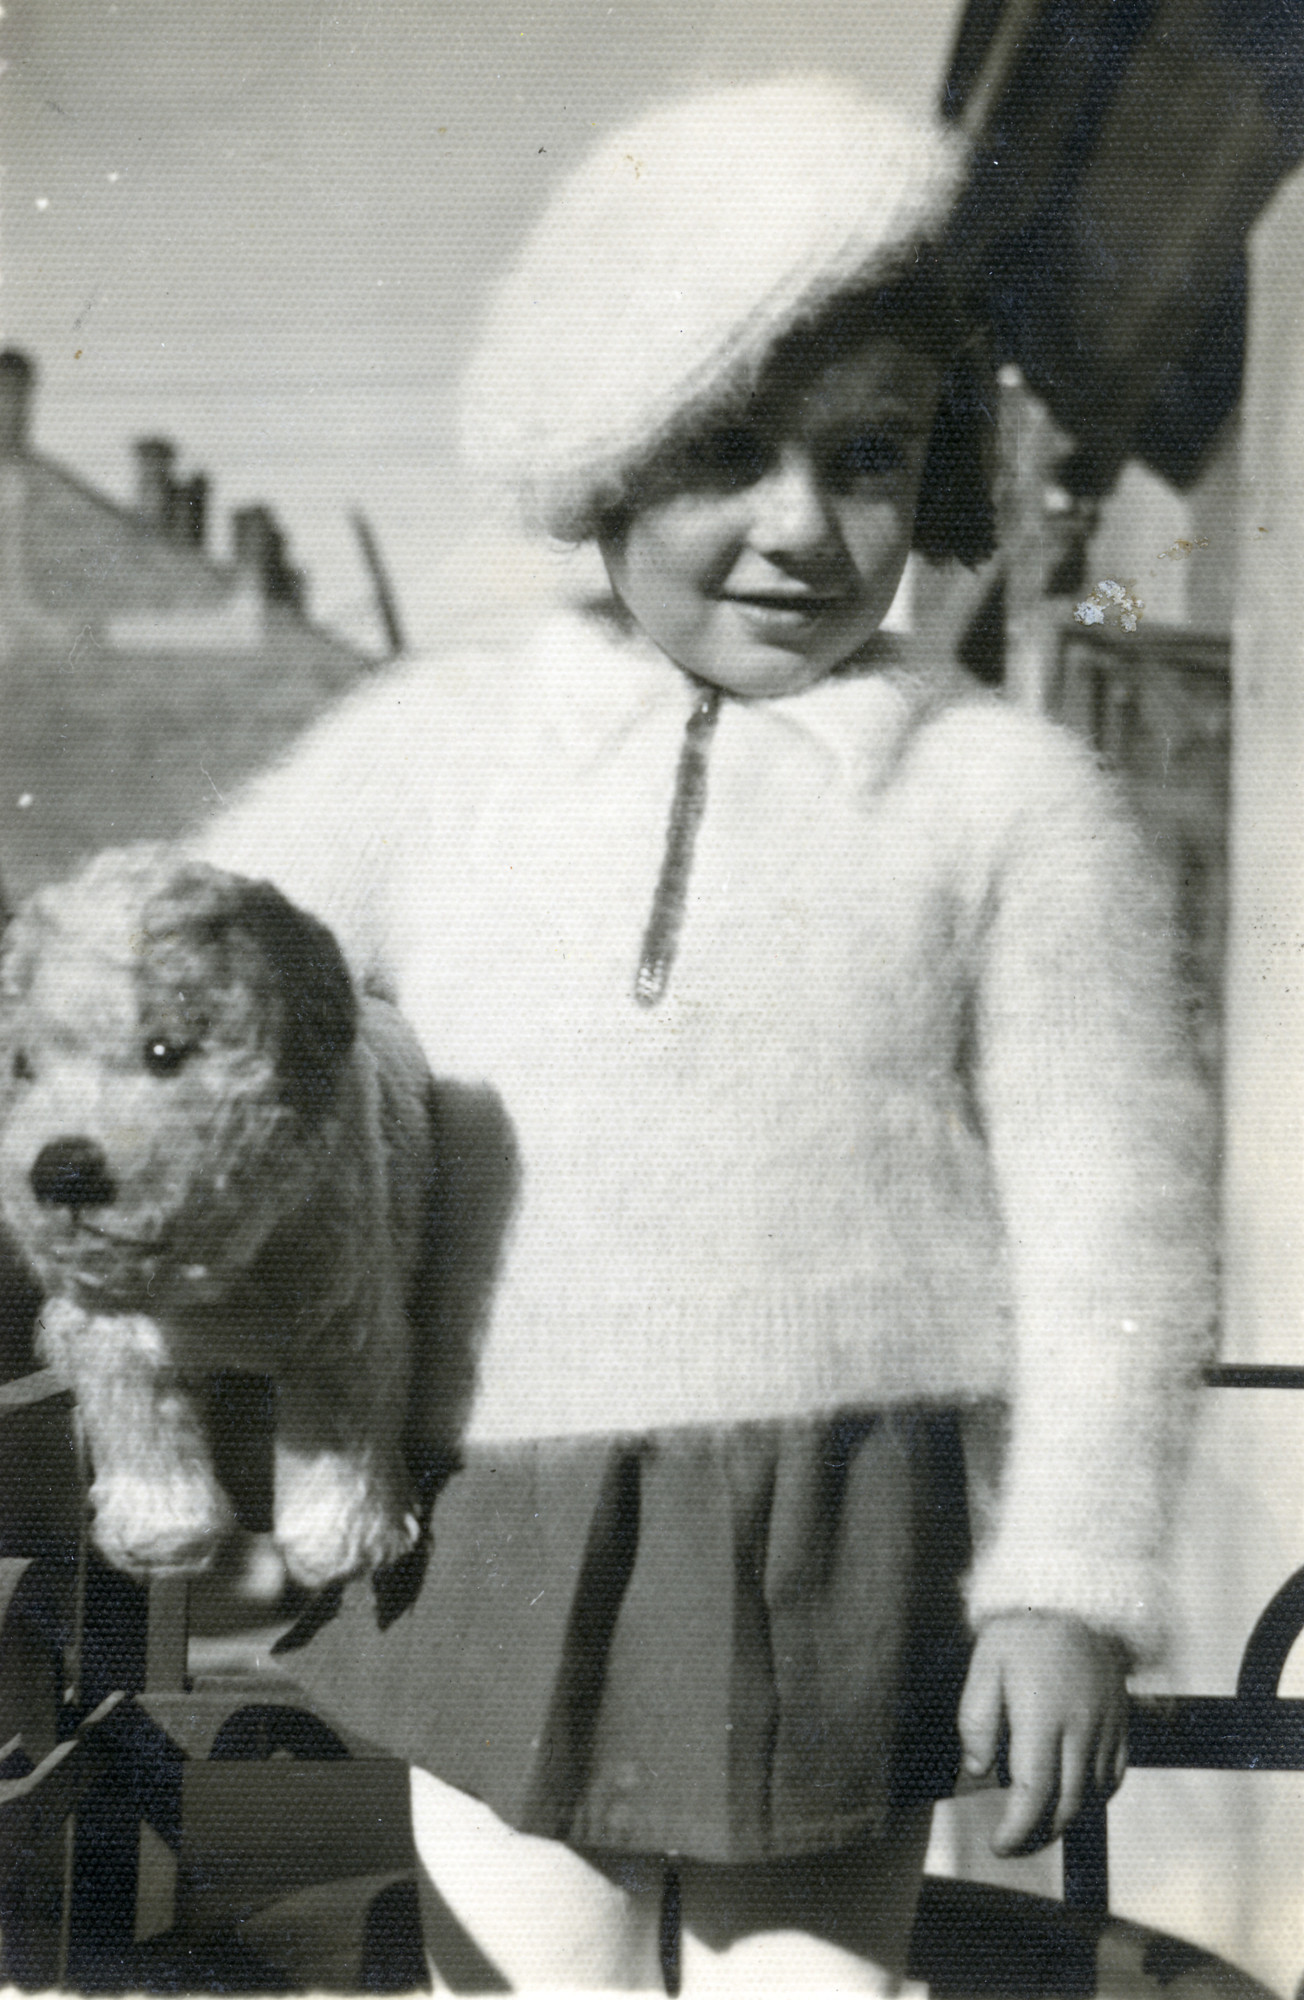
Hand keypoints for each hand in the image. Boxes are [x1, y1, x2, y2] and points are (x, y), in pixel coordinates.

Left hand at [958, 1611, 1128, 1855]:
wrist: (1076, 1596)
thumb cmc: (1022, 1630)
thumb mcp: (985, 1664)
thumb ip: (977, 1719)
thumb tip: (978, 1769)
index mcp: (1043, 1715)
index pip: (1034, 1792)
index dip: (1016, 1830)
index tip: (997, 1845)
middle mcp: (1081, 1728)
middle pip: (1067, 1805)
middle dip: (1037, 1835)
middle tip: (1011, 1843)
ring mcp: (1107, 1727)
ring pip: (1093, 1797)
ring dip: (1065, 1819)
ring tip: (1035, 1824)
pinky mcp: (1122, 1722)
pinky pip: (1114, 1777)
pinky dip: (1094, 1798)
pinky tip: (1073, 1798)